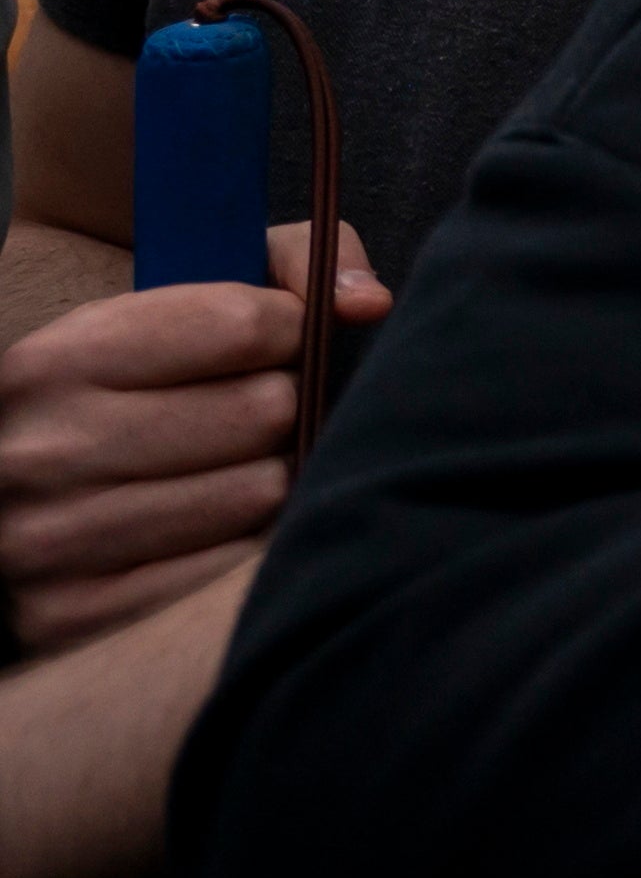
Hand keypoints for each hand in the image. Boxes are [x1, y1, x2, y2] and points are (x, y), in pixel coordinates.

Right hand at [0, 224, 384, 651]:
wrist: (23, 484)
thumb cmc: (127, 384)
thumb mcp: (171, 304)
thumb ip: (289, 264)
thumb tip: (369, 305)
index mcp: (58, 361)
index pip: (246, 327)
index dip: (289, 328)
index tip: (277, 340)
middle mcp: (44, 452)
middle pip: (264, 413)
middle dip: (284, 405)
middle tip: (258, 413)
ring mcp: (49, 541)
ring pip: (258, 495)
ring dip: (272, 477)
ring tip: (237, 466)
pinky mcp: (74, 614)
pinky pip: (227, 573)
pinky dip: (245, 546)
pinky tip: (219, 525)